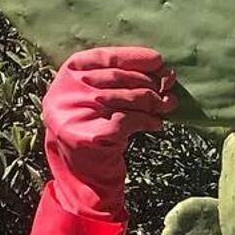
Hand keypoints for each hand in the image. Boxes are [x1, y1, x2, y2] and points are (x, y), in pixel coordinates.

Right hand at [29, 47, 175, 234]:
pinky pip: (128, 120)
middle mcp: (65, 93)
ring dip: (153, 101)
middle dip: (149, 81)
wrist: (82, 178)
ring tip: (167, 104)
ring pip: (126, 98)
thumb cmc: (94, 132)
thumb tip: (164, 72)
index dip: (133, 57)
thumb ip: (121, 83)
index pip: (104, 57)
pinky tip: (157, 125)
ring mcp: (74, 114)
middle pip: (118, 78)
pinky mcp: (89, 135)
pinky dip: (147, 121)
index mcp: (66, 76)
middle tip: (170, 84)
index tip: (158, 60)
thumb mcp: (100, 102)